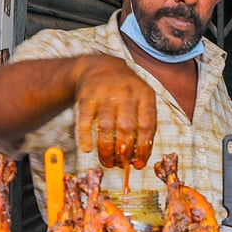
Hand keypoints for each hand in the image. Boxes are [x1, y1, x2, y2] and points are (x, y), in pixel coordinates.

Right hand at [73, 54, 157, 169]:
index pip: (147, 126)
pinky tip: (87, 149)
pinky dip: (85, 136)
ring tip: (107, 162)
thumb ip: (145, 125)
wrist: (101, 66)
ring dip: (106, 149)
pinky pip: (85, 120)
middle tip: (120, 165)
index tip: (139, 163)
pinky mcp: (86, 96)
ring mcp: (105, 94)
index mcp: (144, 95)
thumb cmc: (126, 92)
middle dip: (123, 152)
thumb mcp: (142, 100)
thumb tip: (140, 159)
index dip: (143, 148)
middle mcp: (126, 93)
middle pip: (126, 129)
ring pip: (106, 127)